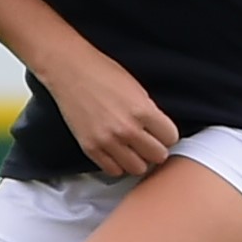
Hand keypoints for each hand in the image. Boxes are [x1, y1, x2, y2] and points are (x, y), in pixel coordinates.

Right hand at [46, 47, 177, 175]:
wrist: (70, 70)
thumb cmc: (102, 73)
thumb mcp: (136, 89)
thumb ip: (149, 112)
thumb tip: (159, 131)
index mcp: (142, 110)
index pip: (171, 138)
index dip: (167, 135)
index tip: (161, 133)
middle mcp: (126, 129)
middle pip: (158, 157)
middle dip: (155, 149)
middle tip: (148, 142)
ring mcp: (107, 141)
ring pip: (137, 168)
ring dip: (137, 160)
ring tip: (132, 149)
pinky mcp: (90, 148)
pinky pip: (113, 170)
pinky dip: (117, 164)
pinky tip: (116, 152)